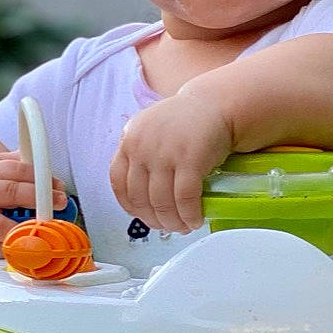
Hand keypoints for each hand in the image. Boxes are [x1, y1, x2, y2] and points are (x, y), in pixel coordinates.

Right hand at [0, 152, 66, 257]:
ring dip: (23, 228)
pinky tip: (24, 246)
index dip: (39, 178)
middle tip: (60, 204)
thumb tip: (55, 183)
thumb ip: (24, 168)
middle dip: (36, 198)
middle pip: (8, 192)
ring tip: (41, 229)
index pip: (14, 170)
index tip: (59, 187)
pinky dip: (8, 249)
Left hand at [109, 92, 232, 233]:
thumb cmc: (184, 122)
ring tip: (183, 227)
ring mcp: (165, 153)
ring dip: (173, 222)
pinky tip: (195, 220)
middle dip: (154, 221)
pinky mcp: (190, 160)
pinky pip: (185, 198)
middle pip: (140, 198)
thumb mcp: (150, 131)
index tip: (144, 216)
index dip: (131, 207)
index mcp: (129, 141)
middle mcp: (142, 147)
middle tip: (167, 227)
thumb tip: (140, 199)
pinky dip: (189, 215)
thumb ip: (139, 157)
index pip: (118, 184)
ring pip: (162, 203)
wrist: (214, 105)